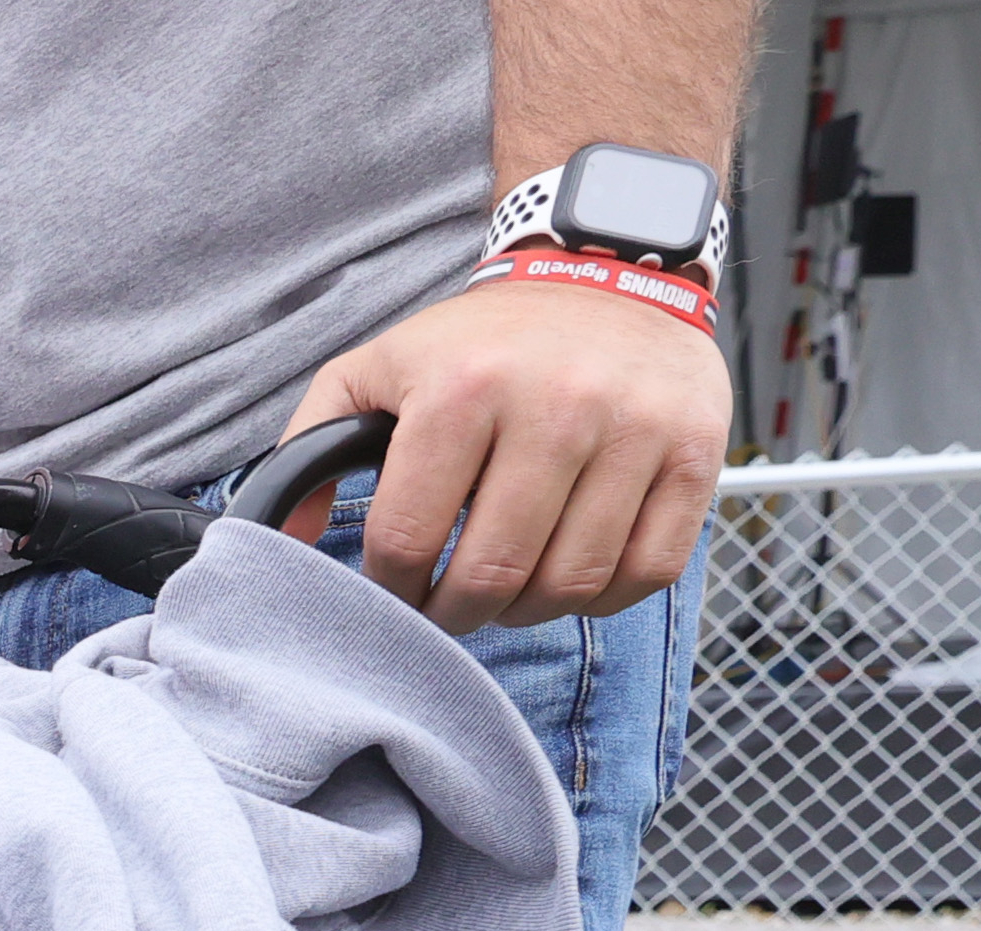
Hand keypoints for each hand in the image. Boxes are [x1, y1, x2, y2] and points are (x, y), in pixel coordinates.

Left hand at [286, 278, 729, 630]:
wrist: (608, 268)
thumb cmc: (480, 339)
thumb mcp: (377, 368)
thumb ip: (310, 448)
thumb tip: (283, 540)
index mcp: (465, 388)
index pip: (409, 540)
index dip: (391, 587)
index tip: (396, 588)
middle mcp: (559, 405)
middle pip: (492, 574)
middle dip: (455, 612)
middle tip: (447, 606)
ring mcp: (637, 430)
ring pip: (570, 584)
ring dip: (526, 610)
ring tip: (506, 590)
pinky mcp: (697, 452)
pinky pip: (648, 570)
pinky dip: (602, 596)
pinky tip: (570, 576)